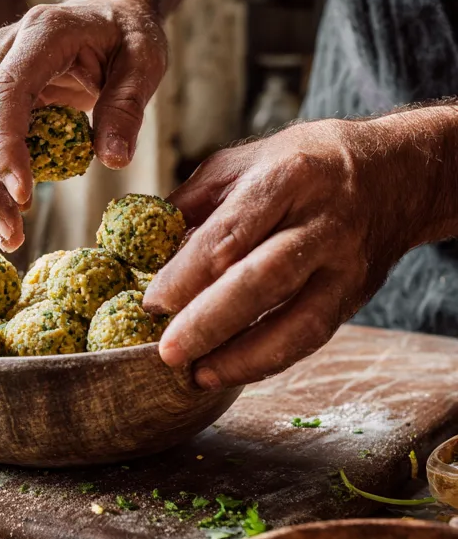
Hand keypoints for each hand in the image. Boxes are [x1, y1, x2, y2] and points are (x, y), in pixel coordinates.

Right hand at [0, 0, 167, 250]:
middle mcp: (3, 54)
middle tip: (9, 235)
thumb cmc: (127, 34)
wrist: (107, 9)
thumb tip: (114, 160)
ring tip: (8, 237)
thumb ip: (127, 106)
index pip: (6, 94)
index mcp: (40, 35)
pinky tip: (7, 216)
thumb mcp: (145, 61)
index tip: (23, 194)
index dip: (6, 146)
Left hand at [143, 118, 424, 388]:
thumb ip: (191, 207)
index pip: (230, 233)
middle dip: (210, 321)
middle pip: (263, 279)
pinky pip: (311, 337)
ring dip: (242, 356)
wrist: (397, 172)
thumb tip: (141, 252)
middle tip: (167, 351)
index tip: (150, 302)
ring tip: (196, 374)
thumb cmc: (301, 164)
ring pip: (297, 320)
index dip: (186, 273)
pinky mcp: (355, 295)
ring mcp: (344, 263)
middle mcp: (321, 221)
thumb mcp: (241, 163)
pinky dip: (267, 360)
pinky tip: (226, 371)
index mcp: (285, 177)